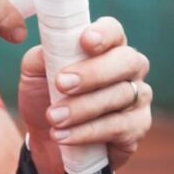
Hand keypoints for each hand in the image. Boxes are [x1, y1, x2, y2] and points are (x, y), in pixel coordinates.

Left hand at [18, 17, 152, 173]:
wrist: (49, 142)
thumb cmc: (47, 97)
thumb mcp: (35, 74)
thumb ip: (42, 56)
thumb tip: (50, 49)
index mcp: (107, 47)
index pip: (114, 31)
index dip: (104, 34)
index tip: (85, 41)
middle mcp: (130, 68)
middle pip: (127, 61)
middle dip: (94, 72)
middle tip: (62, 84)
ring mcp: (138, 97)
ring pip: (120, 95)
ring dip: (83, 107)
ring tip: (54, 117)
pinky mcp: (137, 127)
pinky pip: (118, 127)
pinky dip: (88, 132)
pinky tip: (63, 135)